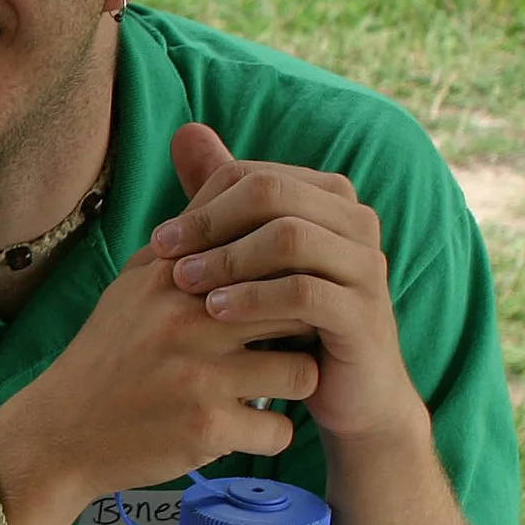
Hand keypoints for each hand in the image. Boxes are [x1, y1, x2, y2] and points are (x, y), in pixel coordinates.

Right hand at [4, 238, 321, 500]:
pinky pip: (279, 431)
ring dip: (291, 386)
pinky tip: (240, 429)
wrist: (57, 434)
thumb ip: (184, 242)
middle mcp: (186, 321)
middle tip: (286, 347)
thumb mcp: (134, 285)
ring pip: (303, 373)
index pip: (267, 256)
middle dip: (303, 330)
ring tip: (264, 389)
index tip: (281, 300)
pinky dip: (267, 435)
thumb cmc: (107, 355)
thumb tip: (234, 187)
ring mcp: (198, 376)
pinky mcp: (206, 428)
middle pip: (297, 309)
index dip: (287, 280)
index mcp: (172, 279)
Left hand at [148, 124, 425, 444]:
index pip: (255, 175)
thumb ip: (222, 197)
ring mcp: (367, 266)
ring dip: (226, 258)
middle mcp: (356, 222)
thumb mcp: (250, 259)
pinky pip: (306, 292)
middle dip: (209, 222)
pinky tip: (217, 313)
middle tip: (163, 257)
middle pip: (272, 193)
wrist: (342, 394)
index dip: (201, 202)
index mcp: (328, 199)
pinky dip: (254, 298)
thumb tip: (185, 130)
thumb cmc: (286, 321)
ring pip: (290, 237)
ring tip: (183, 285)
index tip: (158, 241)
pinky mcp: (366, 313)